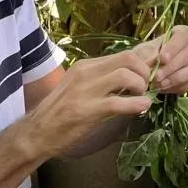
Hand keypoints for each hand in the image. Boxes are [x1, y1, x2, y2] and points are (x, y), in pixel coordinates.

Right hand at [25, 50, 154, 156]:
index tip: (150, 75)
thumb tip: (134, 74)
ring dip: (140, 86)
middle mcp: (86, 72)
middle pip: (128, 58)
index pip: (123, 54)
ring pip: (125, 75)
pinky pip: (118, 102)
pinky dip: (136, 104)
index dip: (142, 63)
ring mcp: (85, 90)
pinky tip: (143, 107)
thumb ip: (104, 78)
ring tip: (142, 96)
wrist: (37, 133)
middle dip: (145, 71)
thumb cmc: (61, 111)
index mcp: (86, 66)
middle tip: (147, 86)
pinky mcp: (86, 110)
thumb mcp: (81, 86)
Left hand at [135, 25, 187, 95]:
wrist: (146, 73)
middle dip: (172, 66)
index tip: (162, 58)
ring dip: (176, 77)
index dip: (174, 47)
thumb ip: (147, 55)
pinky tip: (164, 88)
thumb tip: (154, 61)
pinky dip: (178, 86)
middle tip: (157, 76)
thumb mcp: (142, 53)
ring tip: (160, 84)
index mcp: (180, 34)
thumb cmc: (146, 57)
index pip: (183, 35)